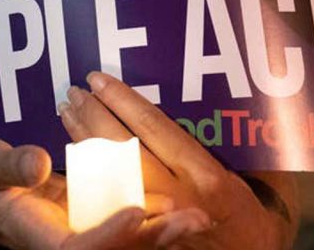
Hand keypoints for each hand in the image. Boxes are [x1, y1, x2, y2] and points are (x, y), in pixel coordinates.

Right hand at [0, 138, 211, 248]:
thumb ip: (11, 167)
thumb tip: (38, 164)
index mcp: (41, 236)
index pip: (81, 246)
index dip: (110, 232)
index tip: (135, 210)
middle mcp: (67, 240)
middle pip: (116, 249)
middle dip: (156, 236)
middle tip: (195, 218)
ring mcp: (82, 231)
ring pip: (128, 238)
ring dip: (164, 227)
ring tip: (201, 214)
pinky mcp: (91, 218)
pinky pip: (127, 220)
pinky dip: (153, 212)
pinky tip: (181, 197)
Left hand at [59, 72, 297, 248]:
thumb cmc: (247, 211)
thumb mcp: (242, 173)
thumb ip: (216, 143)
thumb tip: (193, 99)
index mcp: (204, 176)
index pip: (154, 128)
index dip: (122, 101)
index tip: (99, 79)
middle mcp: (177, 198)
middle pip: (122, 149)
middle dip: (94, 117)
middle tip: (74, 92)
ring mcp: (154, 220)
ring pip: (107, 174)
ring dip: (83, 142)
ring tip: (66, 114)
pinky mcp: (139, 235)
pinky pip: (105, 201)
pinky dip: (85, 176)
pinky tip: (72, 155)